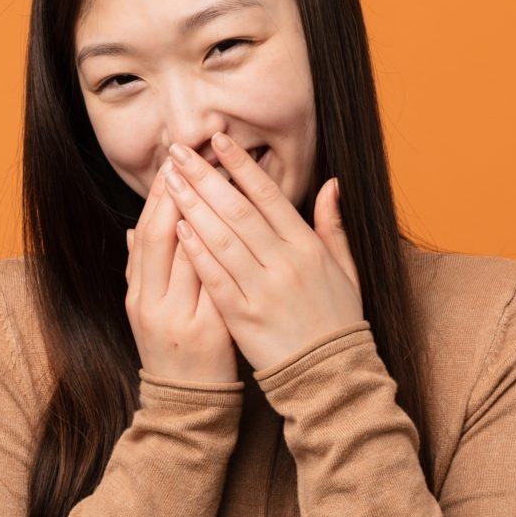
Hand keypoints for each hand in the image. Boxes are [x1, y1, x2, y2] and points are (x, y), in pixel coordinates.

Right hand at [124, 165, 237, 383]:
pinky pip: (217, 284)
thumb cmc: (172, 350)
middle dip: (181, 193)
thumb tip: (132, 230)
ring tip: (221, 178)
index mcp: (138, 294)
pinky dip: (227, 253)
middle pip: (163, 236)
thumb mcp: (147, 310)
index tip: (176, 160)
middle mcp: (152, 303)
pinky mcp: (209, 331)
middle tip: (195, 155)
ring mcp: (179, 317)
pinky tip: (241, 228)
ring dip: (208, 213)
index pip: (147, 233)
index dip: (160, 195)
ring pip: (190, 255)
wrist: (187, 404)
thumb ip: (140, 270)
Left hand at [159, 132, 362, 372]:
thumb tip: (330, 183)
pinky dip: (196, 252)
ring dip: (192, 206)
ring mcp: (263, 291)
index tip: (217, 140)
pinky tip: (178, 228)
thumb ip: (334, 225)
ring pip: (222, 239)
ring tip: (169, 181)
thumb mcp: (346, 269)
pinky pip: (215, 278)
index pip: (269, 196)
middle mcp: (285, 264)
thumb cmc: (337, 320)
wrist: (332, 377)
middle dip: (206, 177)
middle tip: (179, 151)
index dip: (241, 165)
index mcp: (308, 248)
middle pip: (238, 211)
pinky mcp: (244, 318)